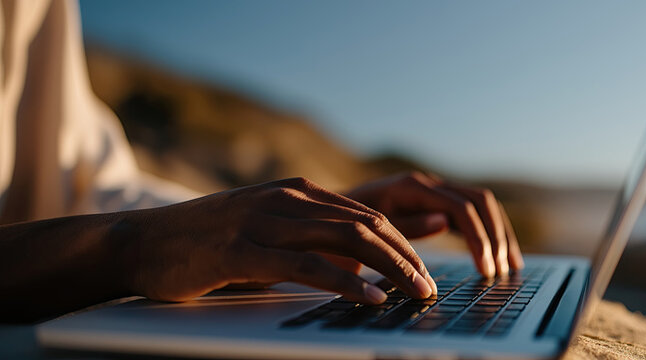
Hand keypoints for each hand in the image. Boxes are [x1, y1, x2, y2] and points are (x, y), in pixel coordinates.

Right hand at [116, 177, 435, 303]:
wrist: (141, 242)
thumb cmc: (208, 244)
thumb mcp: (266, 231)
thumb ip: (309, 238)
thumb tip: (359, 263)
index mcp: (297, 193)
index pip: (367, 214)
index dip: (404, 242)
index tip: (425, 270)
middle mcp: (288, 199)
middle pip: (367, 225)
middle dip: (408, 257)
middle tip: (431, 287)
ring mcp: (265, 221)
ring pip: (347, 240)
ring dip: (391, 269)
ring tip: (416, 293)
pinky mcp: (243, 250)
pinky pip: (307, 265)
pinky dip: (346, 282)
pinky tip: (371, 298)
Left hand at [346, 172, 524, 276]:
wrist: (327, 216)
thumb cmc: (344, 226)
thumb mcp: (369, 229)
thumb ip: (407, 225)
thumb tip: (443, 221)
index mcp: (412, 187)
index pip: (461, 207)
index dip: (479, 238)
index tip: (486, 269)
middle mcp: (428, 183)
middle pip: (480, 200)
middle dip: (496, 236)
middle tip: (502, 271)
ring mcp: (435, 191)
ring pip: (482, 204)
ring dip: (499, 234)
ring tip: (510, 267)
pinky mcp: (437, 202)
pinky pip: (472, 213)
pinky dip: (488, 232)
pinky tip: (496, 256)